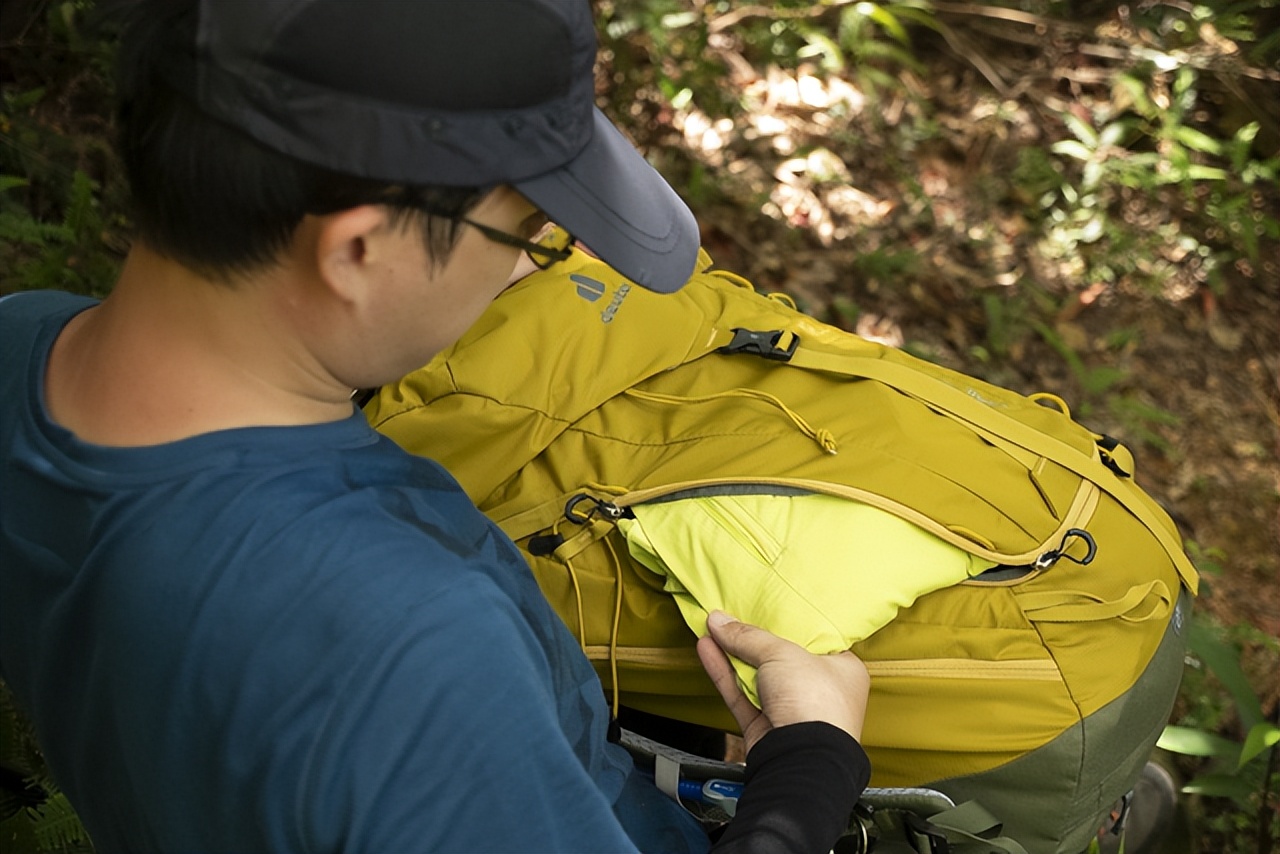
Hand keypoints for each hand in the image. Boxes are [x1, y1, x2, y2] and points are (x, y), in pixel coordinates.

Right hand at [697, 610, 868, 754]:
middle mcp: (818, 690)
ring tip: (712, 626)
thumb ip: (749, 636)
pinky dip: (725, 673)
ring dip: (733, 652)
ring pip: (757, 676)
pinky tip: (707, 649)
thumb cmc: (815, 704)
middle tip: (733, 614)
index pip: (814, 639)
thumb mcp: (783, 654)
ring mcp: (790, 709)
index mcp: (842, 669)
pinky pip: (742, 694)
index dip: (789, 622)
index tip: (766, 605)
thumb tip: (719, 620)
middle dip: (754, 638)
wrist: (801, 759)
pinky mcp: (765, 726)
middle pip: (781, 657)